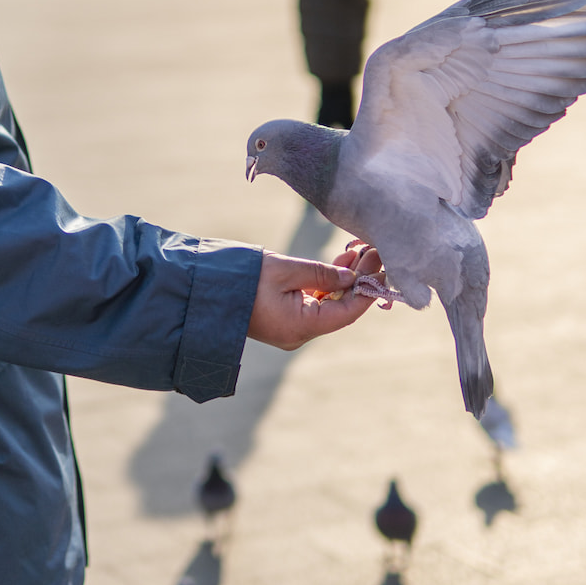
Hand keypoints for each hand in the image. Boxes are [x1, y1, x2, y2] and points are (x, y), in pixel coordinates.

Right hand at [247, 244, 384, 350]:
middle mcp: (299, 333)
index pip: (347, 313)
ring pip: (329, 304)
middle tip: (375, 252)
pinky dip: (327, 283)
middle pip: (340, 309)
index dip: (368, 290)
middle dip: (359, 280)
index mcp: (300, 327)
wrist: (203, 289)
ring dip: (344, 279)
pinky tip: (341, 260)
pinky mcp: (284, 317)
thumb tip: (351, 275)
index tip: (382, 268)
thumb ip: (321, 272)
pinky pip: (313, 302)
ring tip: (360, 250)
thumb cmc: (242, 277)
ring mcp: (291, 327)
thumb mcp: (285, 269)